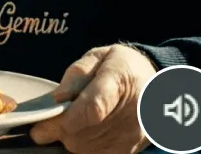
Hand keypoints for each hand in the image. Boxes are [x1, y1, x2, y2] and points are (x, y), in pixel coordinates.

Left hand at [30, 44, 156, 153]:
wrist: (160, 84)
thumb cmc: (122, 66)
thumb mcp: (99, 56)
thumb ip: (77, 74)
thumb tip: (57, 98)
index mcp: (120, 80)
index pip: (92, 108)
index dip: (63, 120)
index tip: (39, 128)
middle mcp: (131, 112)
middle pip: (83, 133)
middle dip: (59, 129)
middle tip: (50, 119)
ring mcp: (133, 135)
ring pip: (86, 148)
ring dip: (70, 138)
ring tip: (70, 120)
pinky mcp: (131, 149)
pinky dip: (83, 146)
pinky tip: (83, 131)